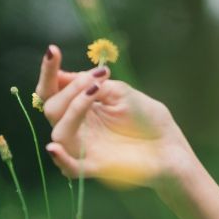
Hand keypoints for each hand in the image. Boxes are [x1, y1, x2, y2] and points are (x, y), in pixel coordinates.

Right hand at [35, 43, 187, 191]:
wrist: (170, 144)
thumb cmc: (147, 118)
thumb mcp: (121, 92)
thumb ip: (93, 85)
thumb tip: (63, 76)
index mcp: (81, 108)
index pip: (53, 91)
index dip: (48, 72)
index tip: (52, 50)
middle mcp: (77, 128)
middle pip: (51, 108)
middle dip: (70, 88)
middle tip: (96, 78)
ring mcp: (84, 148)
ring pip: (59, 131)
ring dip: (74, 107)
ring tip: (95, 91)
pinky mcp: (96, 166)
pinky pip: (71, 168)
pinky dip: (61, 159)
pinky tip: (54, 148)